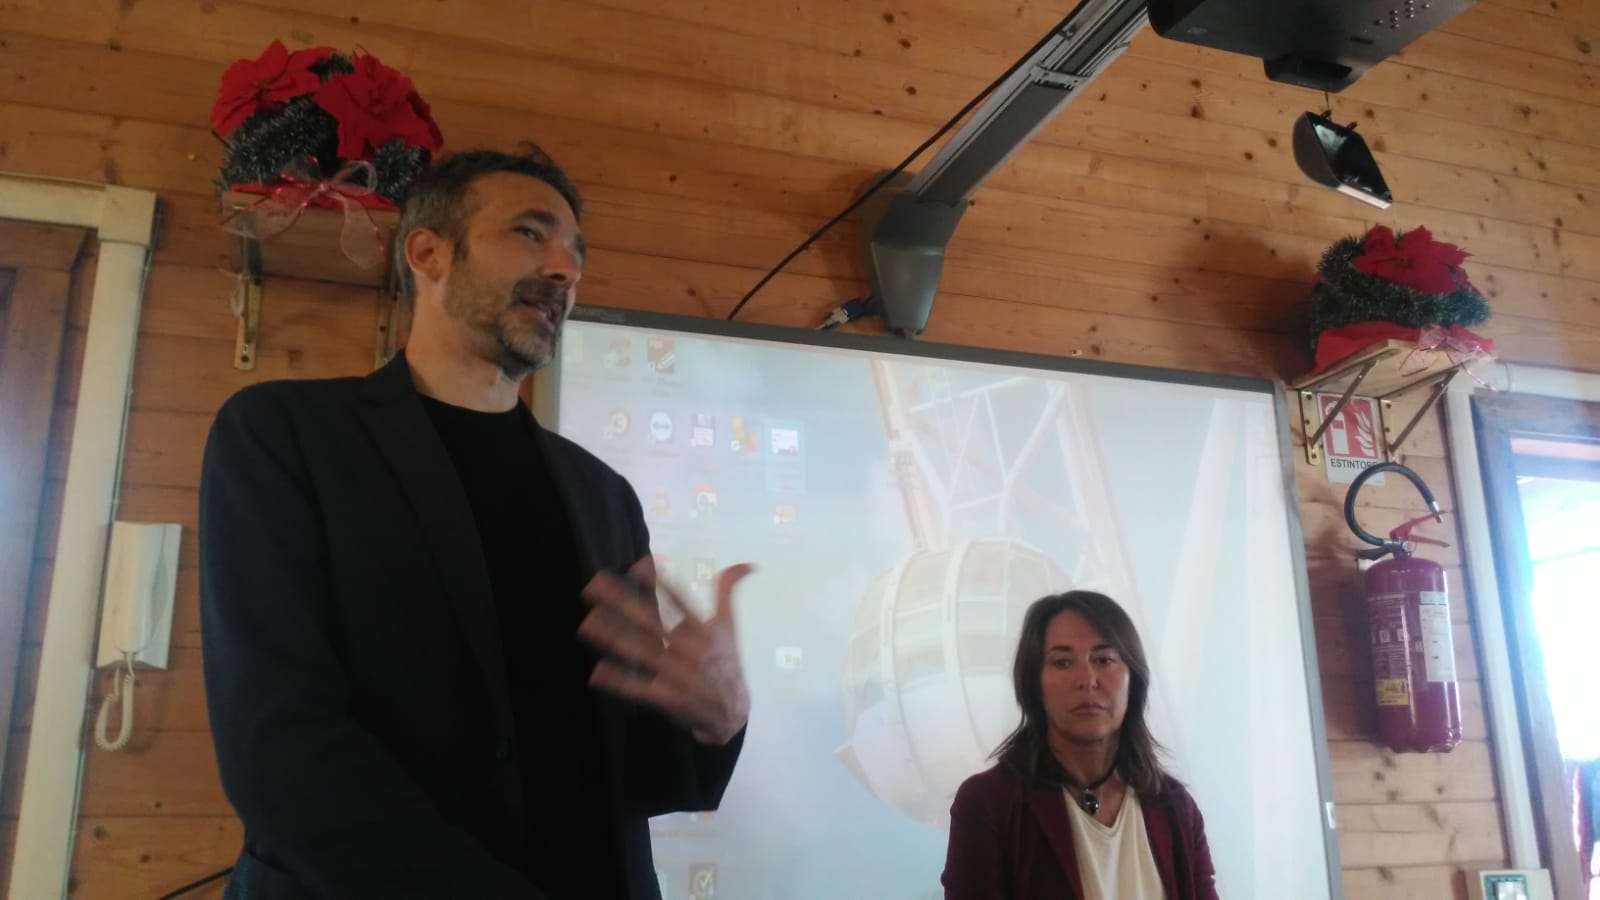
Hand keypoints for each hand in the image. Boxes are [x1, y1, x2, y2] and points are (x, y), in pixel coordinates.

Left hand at [578, 558, 752, 744]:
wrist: (732, 712)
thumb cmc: (725, 662)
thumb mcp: (730, 626)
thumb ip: (728, 592)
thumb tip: (748, 563)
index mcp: (703, 630)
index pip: (681, 601)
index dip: (662, 583)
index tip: (639, 564)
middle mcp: (689, 649)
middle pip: (651, 622)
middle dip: (622, 603)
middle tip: (594, 587)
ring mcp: (677, 674)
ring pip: (641, 652)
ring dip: (614, 637)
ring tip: (587, 622)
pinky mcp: (668, 697)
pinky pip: (640, 688)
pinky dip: (620, 681)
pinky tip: (598, 672)